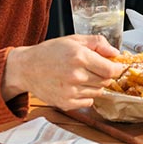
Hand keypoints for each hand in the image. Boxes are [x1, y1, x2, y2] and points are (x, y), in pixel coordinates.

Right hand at [3, 35, 124, 107]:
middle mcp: (75, 75)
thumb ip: (98, 43)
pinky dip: (85, 95)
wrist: (26, 68)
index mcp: (79, 56)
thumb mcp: (74, 40)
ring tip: (80, 76)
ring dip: (94, 85)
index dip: (116, 68)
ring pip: (98, 92)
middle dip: (103, 75)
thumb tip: (116, 53)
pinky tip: (74, 86)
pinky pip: (88, 102)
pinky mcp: (66, 103)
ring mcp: (70, 91)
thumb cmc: (50, 52)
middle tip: (92, 68)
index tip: (114, 66)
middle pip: (106, 81)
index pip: (111, 70)